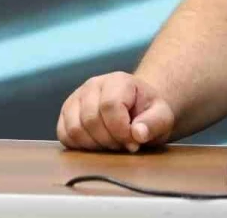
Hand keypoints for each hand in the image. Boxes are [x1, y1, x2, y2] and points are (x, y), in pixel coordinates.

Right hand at [57, 72, 175, 152]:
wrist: (137, 107)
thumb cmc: (148, 112)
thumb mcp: (163, 116)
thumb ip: (154, 123)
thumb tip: (137, 133)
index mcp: (117, 81)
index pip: (109, 106)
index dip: (121, 130)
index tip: (134, 142)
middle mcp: (92, 85)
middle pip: (90, 119)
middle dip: (109, 140)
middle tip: (123, 145)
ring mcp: (76, 98)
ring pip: (74, 128)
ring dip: (94, 145)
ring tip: (111, 144)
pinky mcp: (66, 112)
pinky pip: (63, 133)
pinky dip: (79, 145)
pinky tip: (96, 145)